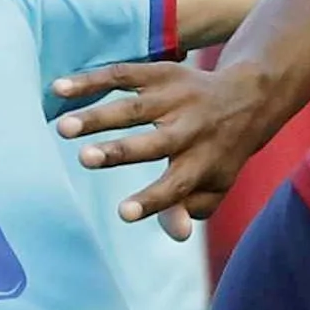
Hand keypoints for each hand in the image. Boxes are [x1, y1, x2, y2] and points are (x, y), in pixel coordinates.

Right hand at [56, 56, 299, 235]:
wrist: (249, 97)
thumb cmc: (219, 153)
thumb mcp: (215, 185)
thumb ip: (189, 208)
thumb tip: (178, 235)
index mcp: (204, 162)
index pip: (177, 186)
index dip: (152, 201)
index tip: (122, 214)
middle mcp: (191, 130)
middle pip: (153, 143)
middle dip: (118, 152)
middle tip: (84, 159)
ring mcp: (176, 99)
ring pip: (133, 108)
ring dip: (97, 116)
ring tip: (63, 128)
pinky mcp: (161, 74)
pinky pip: (123, 75)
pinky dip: (91, 80)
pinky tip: (60, 89)